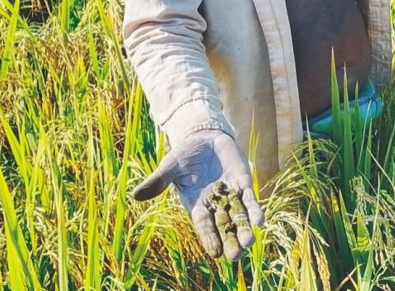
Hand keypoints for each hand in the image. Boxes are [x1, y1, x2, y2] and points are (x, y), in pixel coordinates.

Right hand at [131, 129, 264, 260]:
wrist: (204, 137)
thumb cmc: (184, 155)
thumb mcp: (170, 167)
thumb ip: (158, 181)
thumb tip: (135, 196)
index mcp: (196, 205)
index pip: (203, 225)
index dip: (209, 238)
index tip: (216, 253)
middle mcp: (214, 205)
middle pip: (223, 227)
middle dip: (230, 241)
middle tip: (235, 256)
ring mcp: (230, 195)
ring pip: (239, 217)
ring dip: (244, 229)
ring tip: (249, 242)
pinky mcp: (243, 183)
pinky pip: (250, 200)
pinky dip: (254, 210)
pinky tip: (260, 221)